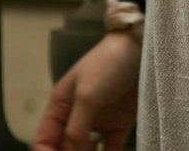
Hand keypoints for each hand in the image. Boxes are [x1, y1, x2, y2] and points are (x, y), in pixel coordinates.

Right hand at [32, 32, 140, 150]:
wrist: (143, 47)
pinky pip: (111, 149)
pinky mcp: (120, 123)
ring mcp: (99, 120)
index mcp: (62, 105)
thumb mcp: (87, 94)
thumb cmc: (109, 64)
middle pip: (65, 148)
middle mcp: (77, 116)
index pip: (44, 139)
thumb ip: (76, 128)